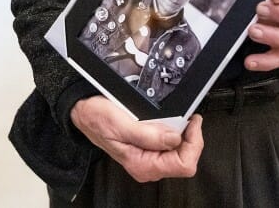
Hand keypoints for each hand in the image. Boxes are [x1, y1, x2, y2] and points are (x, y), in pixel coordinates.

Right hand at [70, 96, 202, 181]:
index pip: (184, 164)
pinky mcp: (149, 149)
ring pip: (181, 152)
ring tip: (175, 119)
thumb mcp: (121, 123)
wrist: (84, 112)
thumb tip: (175, 138)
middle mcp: (147, 166)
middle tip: (185, 118)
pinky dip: (174, 131)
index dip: (193, 143)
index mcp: (142, 165)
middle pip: (186, 159)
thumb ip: (148, 134)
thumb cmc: (96, 118)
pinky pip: (171, 145)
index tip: (192, 122)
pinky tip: (168, 121)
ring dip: (182, 134)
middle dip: (189, 138)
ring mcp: (149, 158)